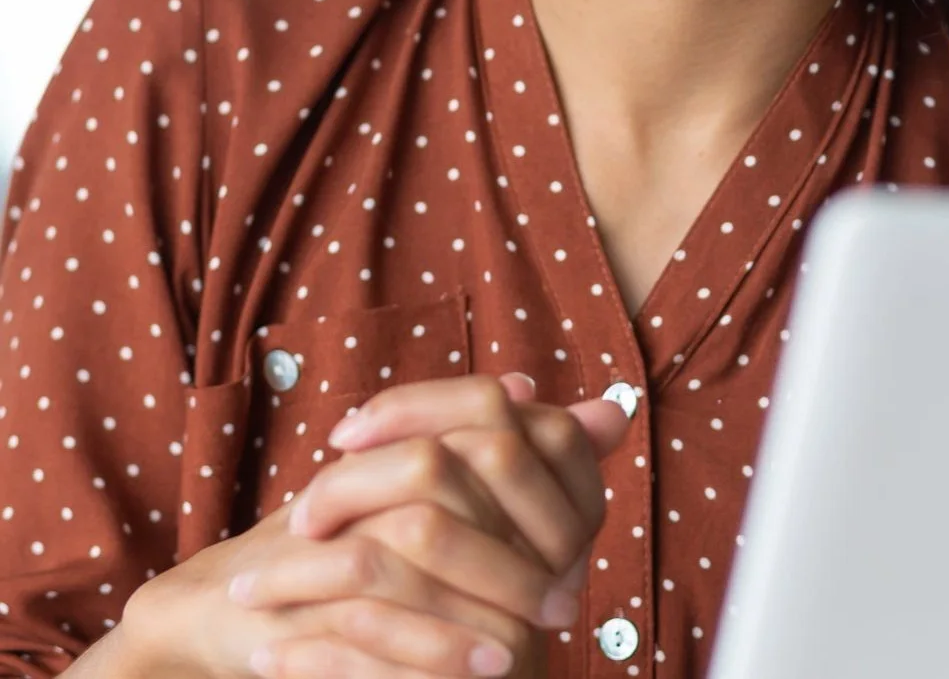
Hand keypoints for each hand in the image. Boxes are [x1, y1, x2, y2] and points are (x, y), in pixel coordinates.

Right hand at [118, 374, 630, 678]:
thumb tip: (608, 412)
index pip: (472, 424)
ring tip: (517, 655)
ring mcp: (316, 537)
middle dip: (504, 554)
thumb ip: (522, 457)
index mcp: (397, 443)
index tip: (579, 545)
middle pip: (440, 489)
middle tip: (561, 608)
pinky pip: (355, 625)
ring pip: (403, 553)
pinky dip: (414, 653)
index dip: (527, 477)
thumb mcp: (437, 499)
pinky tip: (466, 674)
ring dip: (465, 611)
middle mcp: (355, 475)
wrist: (224, 602)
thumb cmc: (349, 543)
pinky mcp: (284, 600)